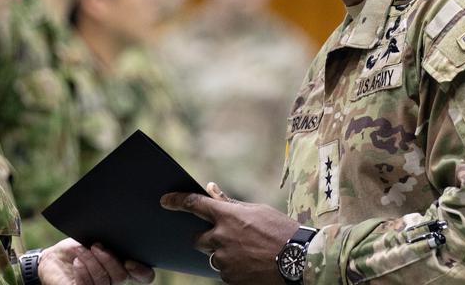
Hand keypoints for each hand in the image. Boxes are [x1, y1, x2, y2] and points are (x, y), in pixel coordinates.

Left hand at [38, 238, 154, 284]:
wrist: (54, 258)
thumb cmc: (78, 246)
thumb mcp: (95, 238)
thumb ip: (110, 240)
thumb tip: (119, 227)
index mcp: (124, 267)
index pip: (144, 276)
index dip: (142, 271)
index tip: (129, 261)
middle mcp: (114, 281)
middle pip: (121, 276)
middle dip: (108, 259)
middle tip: (96, 245)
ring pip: (103, 280)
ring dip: (91, 262)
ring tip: (80, 250)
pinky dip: (82, 272)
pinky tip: (77, 262)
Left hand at [161, 181, 297, 283]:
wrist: (299, 261)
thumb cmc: (281, 231)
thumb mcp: (257, 211)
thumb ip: (230, 203)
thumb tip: (211, 189)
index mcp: (227, 216)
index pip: (194, 204)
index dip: (177, 201)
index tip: (165, 201)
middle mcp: (221, 238)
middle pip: (197, 239)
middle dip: (205, 239)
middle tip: (223, 239)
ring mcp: (224, 260)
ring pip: (212, 257)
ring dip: (222, 254)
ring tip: (247, 253)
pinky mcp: (229, 278)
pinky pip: (223, 272)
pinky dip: (232, 268)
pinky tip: (250, 264)